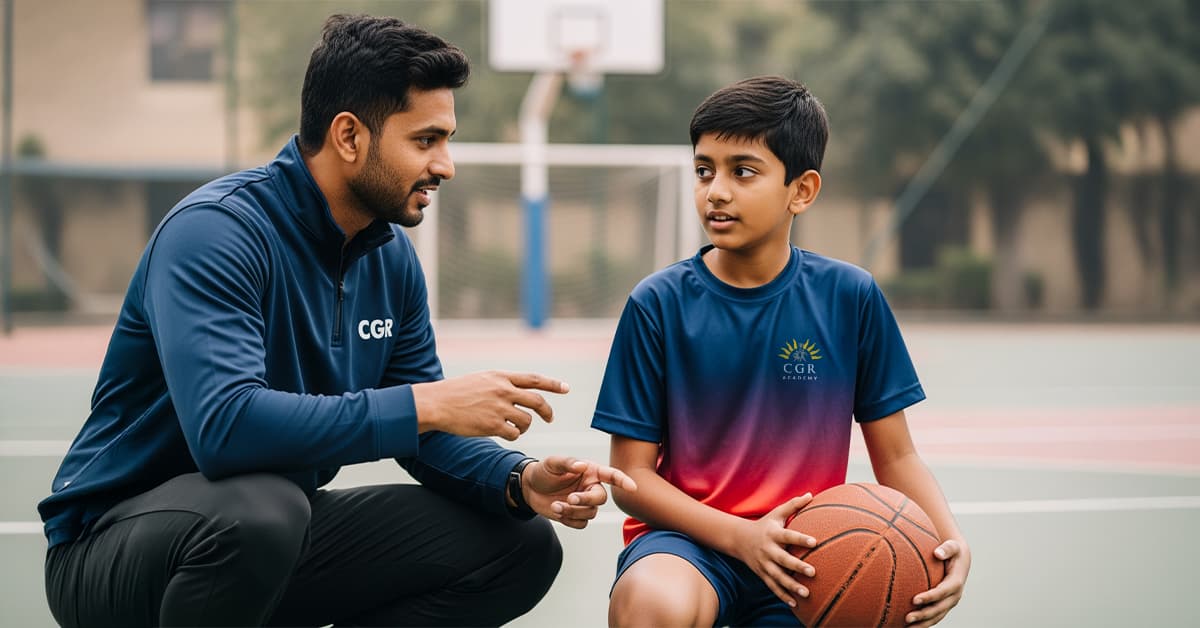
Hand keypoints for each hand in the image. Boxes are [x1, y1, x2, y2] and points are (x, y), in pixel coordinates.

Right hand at [411, 371, 567, 440]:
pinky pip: (514, 434)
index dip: (553, 384)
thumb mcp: (482, 379)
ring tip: (515, 427)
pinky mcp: (492, 425)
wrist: (437, 403)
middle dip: (547, 411)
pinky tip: (504, 433)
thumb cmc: (457, 392)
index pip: (534, 379)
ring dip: (525, 426)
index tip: (566, 388)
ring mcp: (499, 408)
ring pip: (526, 420)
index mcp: (501, 377)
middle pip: (537, 401)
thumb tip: (521, 390)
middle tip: (550, 418)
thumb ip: (502, 383)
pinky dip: (513, 435)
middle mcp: (503, 390)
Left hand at [521, 456, 637, 528]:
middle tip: (569, 498)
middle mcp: (591, 487)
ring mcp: (585, 503)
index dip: (623, 481)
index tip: (632, 487)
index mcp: (590, 472)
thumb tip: (582, 466)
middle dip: (586, 500)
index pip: (611, 475)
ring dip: (573, 511)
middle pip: (600, 499)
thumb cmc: (544, 472)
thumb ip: (568, 463)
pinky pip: (581, 524)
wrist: (530, 488)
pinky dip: (568, 520)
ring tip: (555, 505)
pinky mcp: (576, 516)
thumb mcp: (553, 463)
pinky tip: (556, 511)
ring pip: (590, 513)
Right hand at [731, 495, 817, 607]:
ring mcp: (764, 564)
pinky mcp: (762, 574)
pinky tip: (795, 604)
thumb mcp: (776, 513)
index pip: (788, 536)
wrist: (739, 539)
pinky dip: (783, 596)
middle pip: (783, 559)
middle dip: (797, 566)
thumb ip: (794, 505)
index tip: (814, 542)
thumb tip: (811, 494)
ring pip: (778, 577)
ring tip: (807, 593)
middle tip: (813, 572)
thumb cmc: (765, 524)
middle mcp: (768, 550)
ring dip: (791, 586)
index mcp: (773, 534)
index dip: (800, 539)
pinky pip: (773, 587)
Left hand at [906, 538, 970, 626]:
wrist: (960, 560)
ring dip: (922, 623)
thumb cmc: (952, 551)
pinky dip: (923, 623)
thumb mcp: (953, 546)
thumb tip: (937, 553)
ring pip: (936, 617)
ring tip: (906, 627)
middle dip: (923, 615)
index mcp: (956, 582)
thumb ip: (946, 548)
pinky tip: (909, 627)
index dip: (929, 597)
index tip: (914, 600)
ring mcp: (949, 603)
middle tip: (907, 617)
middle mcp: (954, 596)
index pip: (942, 592)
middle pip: (938, 609)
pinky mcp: (944, 606)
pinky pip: (934, 617)